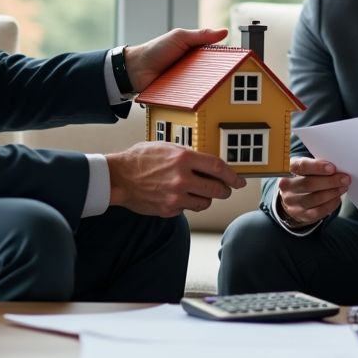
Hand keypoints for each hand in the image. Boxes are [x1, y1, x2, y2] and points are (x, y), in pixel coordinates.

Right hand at [107, 141, 246, 216]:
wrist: (118, 177)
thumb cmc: (140, 159)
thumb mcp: (167, 147)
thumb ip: (188, 155)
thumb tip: (208, 164)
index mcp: (184, 158)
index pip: (218, 167)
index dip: (233, 175)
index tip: (239, 180)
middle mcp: (182, 178)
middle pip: (217, 189)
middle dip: (225, 190)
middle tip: (225, 189)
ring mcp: (175, 196)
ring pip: (205, 203)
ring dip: (205, 198)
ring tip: (195, 191)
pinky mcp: (168, 210)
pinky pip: (187, 209)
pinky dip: (186, 204)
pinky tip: (175, 196)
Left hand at [123, 27, 227, 92]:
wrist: (136, 69)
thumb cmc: (156, 50)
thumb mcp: (180, 37)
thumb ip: (201, 35)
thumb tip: (224, 31)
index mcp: (196, 53)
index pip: (216, 56)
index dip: (227, 59)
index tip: (240, 62)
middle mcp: (194, 68)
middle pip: (213, 73)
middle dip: (220, 76)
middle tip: (232, 78)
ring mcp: (188, 82)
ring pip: (205, 86)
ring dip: (210, 87)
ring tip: (221, 91)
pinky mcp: (182, 94)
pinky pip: (193, 97)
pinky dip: (198, 97)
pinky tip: (205, 99)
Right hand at [276, 157, 349, 226]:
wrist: (292, 198)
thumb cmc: (303, 178)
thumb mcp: (304, 168)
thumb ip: (316, 166)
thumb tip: (336, 168)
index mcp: (287, 170)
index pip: (301, 167)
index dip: (317, 167)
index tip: (332, 168)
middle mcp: (287, 187)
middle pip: (309, 184)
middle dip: (330, 181)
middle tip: (345, 179)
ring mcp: (292, 202)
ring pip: (315, 198)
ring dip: (333, 192)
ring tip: (343, 187)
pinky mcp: (300, 214)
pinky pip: (319, 211)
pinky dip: (331, 204)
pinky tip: (337, 198)